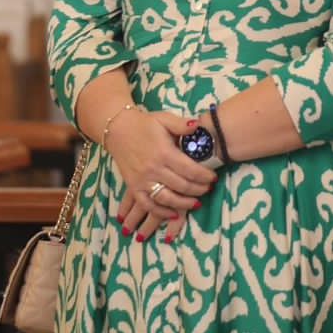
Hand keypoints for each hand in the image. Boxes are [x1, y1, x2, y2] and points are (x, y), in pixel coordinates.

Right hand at [105, 109, 214, 242]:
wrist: (118, 130)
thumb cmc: (144, 124)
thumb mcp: (164, 119)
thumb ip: (182, 125)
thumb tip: (199, 126)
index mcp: (164, 152)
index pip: (190, 169)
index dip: (204, 176)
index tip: (213, 178)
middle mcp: (154, 169)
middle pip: (182, 186)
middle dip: (199, 189)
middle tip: (209, 189)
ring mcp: (143, 180)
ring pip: (167, 198)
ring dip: (184, 204)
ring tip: (197, 203)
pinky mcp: (133, 187)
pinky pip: (148, 204)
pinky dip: (161, 212)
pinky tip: (173, 214)